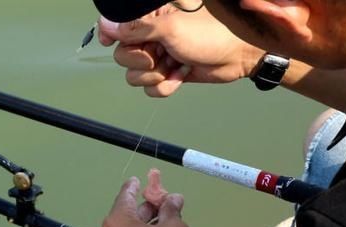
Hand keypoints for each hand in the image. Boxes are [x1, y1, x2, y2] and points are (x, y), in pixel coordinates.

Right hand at [97, 3, 263, 96]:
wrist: (238, 55)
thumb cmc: (212, 34)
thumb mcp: (171, 28)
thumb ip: (137, 28)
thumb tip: (108, 26)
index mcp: (150, 17)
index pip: (115, 24)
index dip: (109, 34)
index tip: (110, 41)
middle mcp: (151, 35)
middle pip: (122, 56)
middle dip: (142, 61)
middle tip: (161, 54)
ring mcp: (159, 55)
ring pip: (136, 76)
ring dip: (157, 75)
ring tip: (175, 64)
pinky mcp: (168, 73)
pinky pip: (152, 89)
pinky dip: (167, 86)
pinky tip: (182, 74)